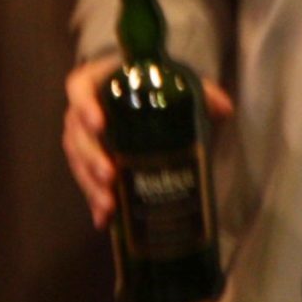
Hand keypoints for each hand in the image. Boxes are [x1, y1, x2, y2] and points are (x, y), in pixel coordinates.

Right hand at [61, 57, 234, 229]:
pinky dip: (93, 202)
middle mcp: (83, 112)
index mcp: (96, 82)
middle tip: (111, 174)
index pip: (80, 89)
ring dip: (90, 185)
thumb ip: (199, 90)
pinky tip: (104, 221)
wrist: (140, 95)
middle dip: (91, 157)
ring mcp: (84, 139)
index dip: (85, 106)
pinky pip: (85, 182)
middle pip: (76, 134)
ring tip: (110, 205)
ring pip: (78, 162)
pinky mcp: (89, 163)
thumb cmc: (152, 84)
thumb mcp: (173, 81)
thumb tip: (226, 108)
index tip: (100, 124)